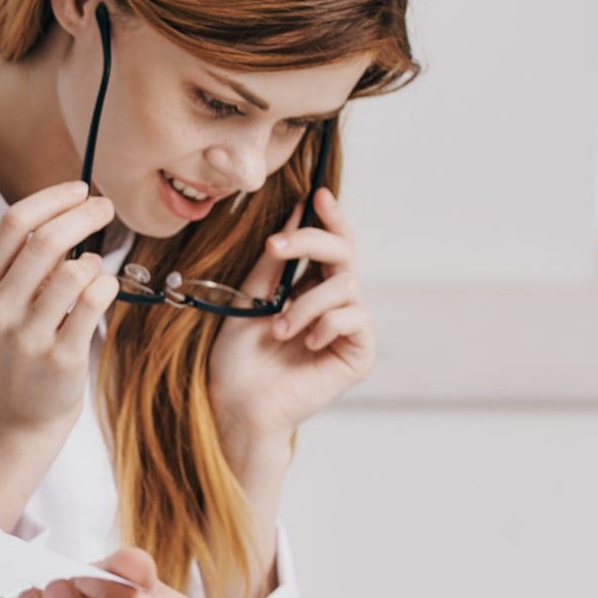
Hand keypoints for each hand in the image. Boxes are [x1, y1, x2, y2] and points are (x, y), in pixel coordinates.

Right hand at [0, 181, 120, 526]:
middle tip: (106, 207)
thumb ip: (25, 261)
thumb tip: (70, 210)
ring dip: (95, 261)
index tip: (79, 189)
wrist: (17, 416)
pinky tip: (102, 291)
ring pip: (75, 271)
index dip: (51, 198)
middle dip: (83, 214)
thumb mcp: (3, 303)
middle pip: (45, 240)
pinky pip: (95, 301)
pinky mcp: (61, 357)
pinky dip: (106, 285)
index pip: (13, 223)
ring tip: (94, 271)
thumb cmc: (18, 347)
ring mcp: (28, 336)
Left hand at [207, 187, 373, 463]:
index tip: (317, 195)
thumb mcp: (251, 297)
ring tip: (279, 329)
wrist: (238, 401)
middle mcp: (334, 302)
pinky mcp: (359, 352)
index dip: (329, 218)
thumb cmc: (239, 356)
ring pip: (345, 285)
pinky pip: (355, 318)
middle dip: (312, 240)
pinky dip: (325, 324)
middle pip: (344, 252)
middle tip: (279, 245)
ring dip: (305, 303)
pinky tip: (305, 344)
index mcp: (309, 286)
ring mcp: (350, 327)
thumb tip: (295, 212)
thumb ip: (275, 261)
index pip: (329, 244)